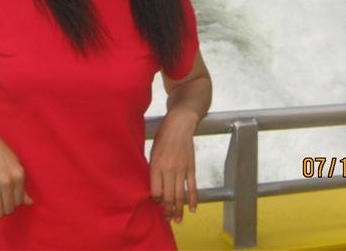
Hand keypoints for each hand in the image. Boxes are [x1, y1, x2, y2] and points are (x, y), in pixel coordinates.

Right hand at [0, 123, 33, 218]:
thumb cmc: (0, 154)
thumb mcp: (16, 166)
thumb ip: (22, 186)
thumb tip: (30, 203)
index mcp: (18, 176)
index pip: (19, 202)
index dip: (12, 202)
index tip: (7, 198)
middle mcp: (7, 182)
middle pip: (8, 210)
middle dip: (4, 208)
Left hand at [149, 108, 198, 223]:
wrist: (179, 124)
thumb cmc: (162, 136)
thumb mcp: (152, 151)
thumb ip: (152, 168)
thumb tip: (153, 185)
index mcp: (156, 165)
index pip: (155, 191)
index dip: (155, 200)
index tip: (156, 203)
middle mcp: (169, 170)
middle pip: (168, 196)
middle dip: (167, 211)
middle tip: (166, 220)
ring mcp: (181, 170)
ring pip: (180, 195)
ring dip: (179, 210)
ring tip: (178, 220)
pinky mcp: (191, 168)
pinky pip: (192, 187)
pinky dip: (193, 199)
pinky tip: (193, 209)